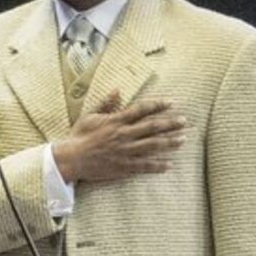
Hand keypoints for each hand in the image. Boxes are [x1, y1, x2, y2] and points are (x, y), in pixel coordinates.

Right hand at [52, 93, 182, 185]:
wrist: (70, 159)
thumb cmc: (79, 136)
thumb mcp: (90, 115)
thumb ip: (105, 103)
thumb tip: (117, 89)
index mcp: (116, 121)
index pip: (141, 109)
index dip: (158, 104)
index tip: (172, 102)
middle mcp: (123, 135)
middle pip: (153, 127)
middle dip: (171, 123)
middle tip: (185, 121)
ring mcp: (125, 151)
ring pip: (153, 146)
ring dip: (170, 142)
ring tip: (184, 139)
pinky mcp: (123, 166)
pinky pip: (144, 166)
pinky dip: (157, 166)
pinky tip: (169, 165)